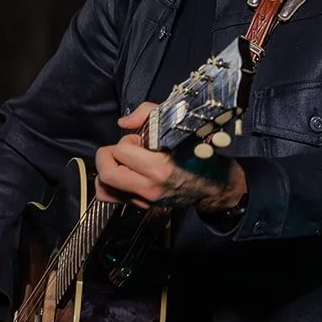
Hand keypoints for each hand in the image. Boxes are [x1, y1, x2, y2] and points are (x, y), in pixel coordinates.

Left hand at [95, 102, 245, 215]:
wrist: (217, 185)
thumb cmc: (200, 154)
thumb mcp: (179, 125)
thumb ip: (147, 114)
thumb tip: (124, 122)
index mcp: (160, 168)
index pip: (121, 152)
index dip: (127, 141)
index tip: (139, 141)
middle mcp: (150, 188)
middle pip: (107, 174)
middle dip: (106, 156)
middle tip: (118, 150)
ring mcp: (146, 200)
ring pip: (105, 189)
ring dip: (108, 171)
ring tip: (121, 163)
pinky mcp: (145, 207)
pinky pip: (114, 198)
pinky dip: (111, 185)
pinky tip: (123, 175)